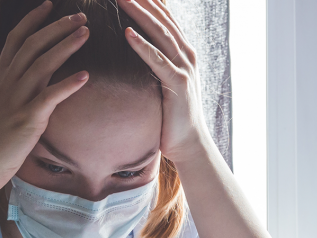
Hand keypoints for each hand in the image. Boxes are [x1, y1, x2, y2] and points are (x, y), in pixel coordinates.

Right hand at [0, 1, 89, 195]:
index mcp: (0, 79)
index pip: (16, 39)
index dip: (33, 20)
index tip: (50, 5)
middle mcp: (7, 84)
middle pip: (32, 45)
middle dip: (57, 28)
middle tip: (80, 16)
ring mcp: (17, 101)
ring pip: (41, 64)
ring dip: (65, 46)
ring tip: (85, 34)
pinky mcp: (27, 120)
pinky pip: (49, 97)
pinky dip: (68, 85)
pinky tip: (85, 75)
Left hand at [117, 0, 211, 163]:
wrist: (190, 143)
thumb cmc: (173, 117)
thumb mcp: (165, 85)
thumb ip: (156, 67)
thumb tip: (137, 57)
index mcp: (183, 53)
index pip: (165, 19)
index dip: (150, 2)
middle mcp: (187, 55)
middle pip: (162, 20)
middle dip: (143, 0)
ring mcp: (184, 68)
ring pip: (160, 33)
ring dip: (139, 14)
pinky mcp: (178, 84)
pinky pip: (156, 60)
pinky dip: (142, 45)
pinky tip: (127, 33)